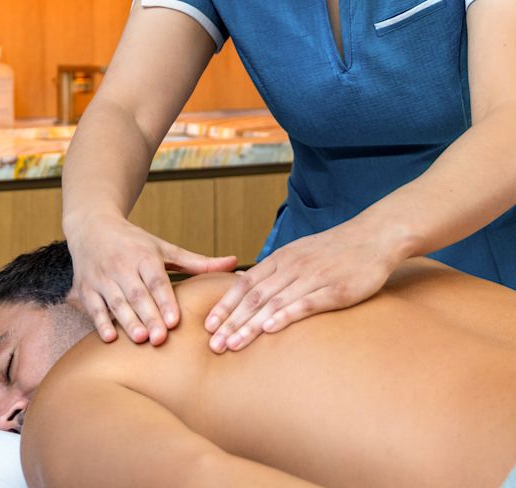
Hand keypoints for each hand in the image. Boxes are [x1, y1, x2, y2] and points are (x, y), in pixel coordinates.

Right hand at [67, 213, 237, 345]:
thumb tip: (235, 263)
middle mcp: (122, 265)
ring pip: (115, 301)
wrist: (92, 227)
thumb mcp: (165, 248)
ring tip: (140, 339)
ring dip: (127, 320)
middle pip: (136, 293)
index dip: (164, 299)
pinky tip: (110, 338)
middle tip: (160, 339)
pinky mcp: (86, 288)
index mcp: (144, 255)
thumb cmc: (135, 242)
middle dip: (148, 315)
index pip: (156, 279)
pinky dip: (100, 322)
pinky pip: (93, 307)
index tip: (175, 320)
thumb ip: (198, 262)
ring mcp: (102, 277)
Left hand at [204, 220, 399, 351]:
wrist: (373, 237)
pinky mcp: (334, 290)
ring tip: (232, 344)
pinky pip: (305, 303)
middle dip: (231, 322)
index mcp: (282, 259)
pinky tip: (270, 329)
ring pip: (274, 303)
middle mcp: (292, 267)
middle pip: (254, 297)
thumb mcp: (300, 253)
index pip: (246, 285)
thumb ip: (276, 270)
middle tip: (213, 345)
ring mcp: (312, 277)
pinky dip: (285, 316)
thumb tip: (249, 285)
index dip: (226, 305)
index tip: (208, 326)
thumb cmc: (336, 249)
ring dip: (250, 325)